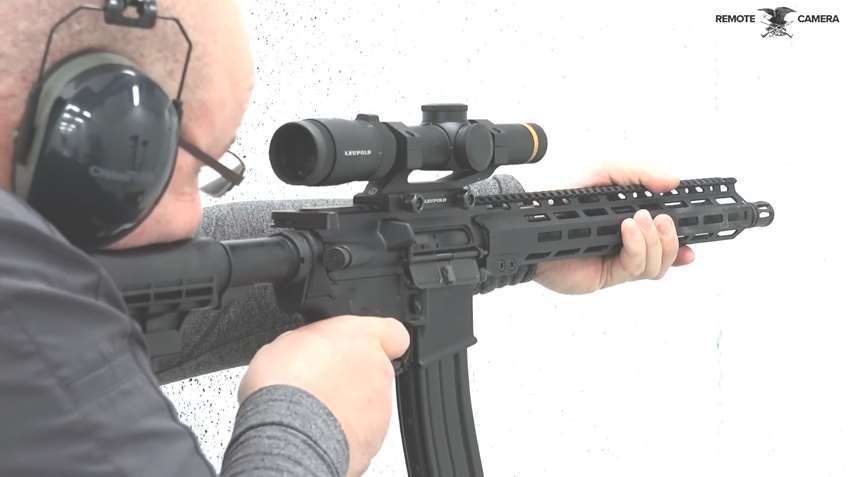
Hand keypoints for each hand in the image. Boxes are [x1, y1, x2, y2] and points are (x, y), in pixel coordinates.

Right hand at [238, 315, 409, 475]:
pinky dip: (344, 434)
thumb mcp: (289, 340)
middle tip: (320, 384)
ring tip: (312, 413)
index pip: (393, 332)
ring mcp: (380, 407)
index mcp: (362, 337)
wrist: (287, 433)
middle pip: (375, 370)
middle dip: (352, 377)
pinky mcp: (374, 440)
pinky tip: (316, 433)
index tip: (359, 346)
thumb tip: (311, 348)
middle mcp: (378, 370)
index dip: (378, 340)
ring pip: (369, 404)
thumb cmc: (285, 384)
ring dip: (348, 406)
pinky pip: (362, 433)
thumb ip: (315, 340)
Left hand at [534, 162, 694, 293]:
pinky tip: (629, 231)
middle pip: (669, 252)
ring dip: (656, 242)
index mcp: (630, 220)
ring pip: (657, 265)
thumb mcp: (602, 172)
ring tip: (638, 221)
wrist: (531, 222)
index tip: (698, 227)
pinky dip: (638, 248)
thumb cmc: (562, 196)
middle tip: (662, 219)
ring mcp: (618, 261)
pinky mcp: (607, 275)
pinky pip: (635, 268)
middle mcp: (628, 243)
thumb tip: (673, 180)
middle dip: (673, 236)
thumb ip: (638, 172)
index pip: (667, 232)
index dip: (685, 233)